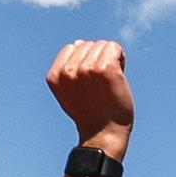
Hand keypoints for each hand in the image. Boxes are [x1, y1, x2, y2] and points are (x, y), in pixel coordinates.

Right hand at [47, 38, 131, 156]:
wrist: (104, 133)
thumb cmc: (89, 112)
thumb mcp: (68, 91)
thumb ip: (68, 69)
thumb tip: (78, 43)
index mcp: (55, 76)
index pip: (72, 48)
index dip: (84, 59)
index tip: (90, 78)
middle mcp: (68, 71)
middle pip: (88, 44)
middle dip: (97, 58)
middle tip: (101, 82)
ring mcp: (87, 69)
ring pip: (102, 45)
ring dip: (110, 58)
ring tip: (109, 80)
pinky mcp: (105, 69)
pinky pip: (114, 48)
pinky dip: (120, 58)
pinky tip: (119, 74)